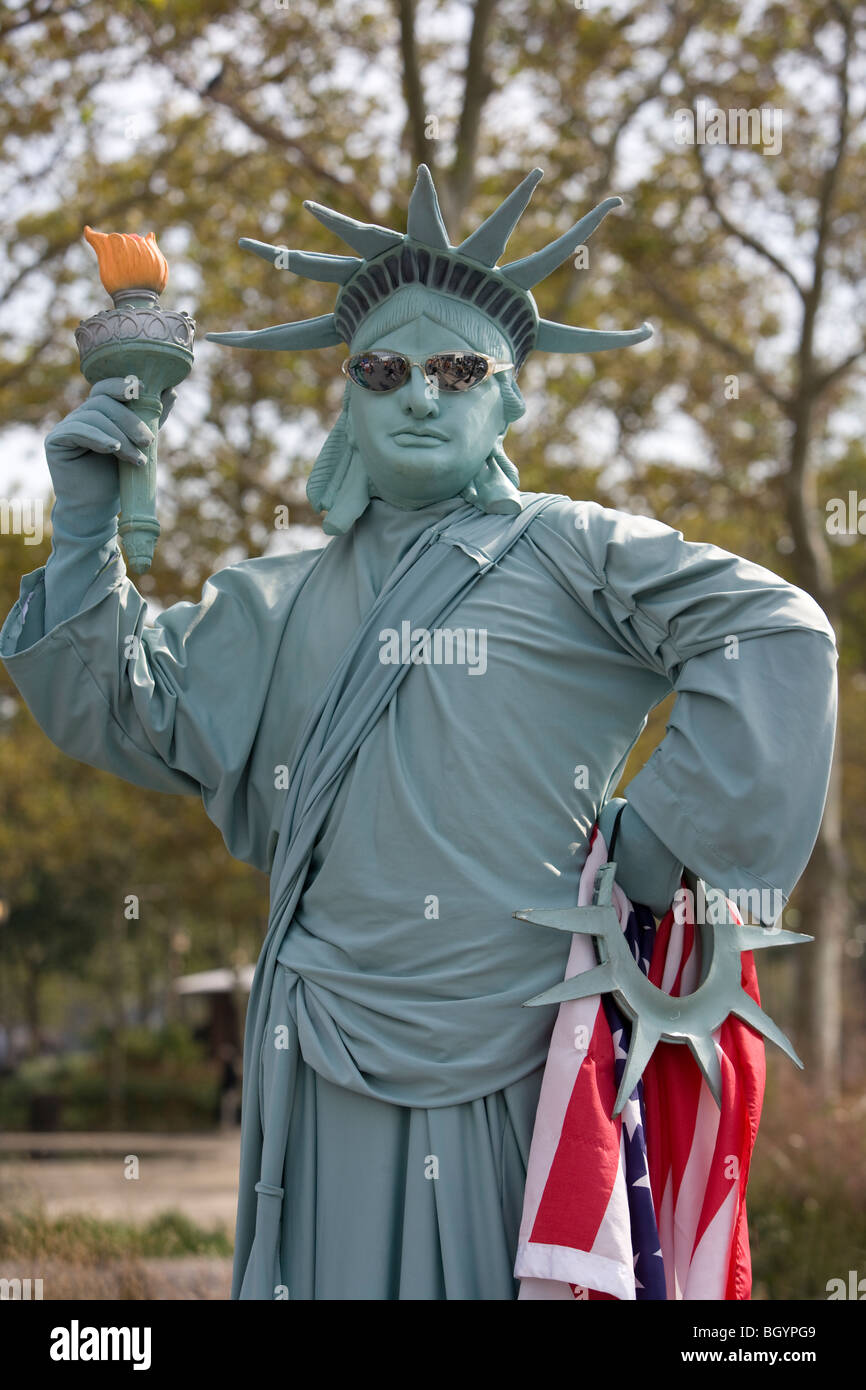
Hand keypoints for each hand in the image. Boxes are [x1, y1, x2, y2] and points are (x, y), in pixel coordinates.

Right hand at [45, 378, 169, 516]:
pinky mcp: (55, 441)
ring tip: (136, 459)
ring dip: (120, 436)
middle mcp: (80, 416)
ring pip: (94, 417)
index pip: (106, 389)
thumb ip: (151, 420)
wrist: (97, 509)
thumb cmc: (116, 479)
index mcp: (97, 414)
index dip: (122, 385)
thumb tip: (172, 392)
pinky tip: (113, 449)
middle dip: (130, 421)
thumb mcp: (138, 445)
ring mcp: (66, 427)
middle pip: (104, 402)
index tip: (143, 389)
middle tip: (149, 442)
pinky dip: (99, 438)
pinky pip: (77, 430)